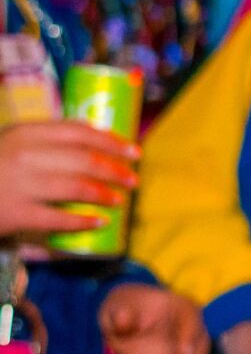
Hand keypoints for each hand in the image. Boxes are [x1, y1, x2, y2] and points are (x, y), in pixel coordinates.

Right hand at [0, 120, 136, 241]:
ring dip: (104, 194)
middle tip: (133, 180)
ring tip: (119, 200)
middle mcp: (23, 155)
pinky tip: (99, 222)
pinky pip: (58, 218)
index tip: (133, 151)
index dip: (111, 141)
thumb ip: (47, 142)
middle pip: (82, 159)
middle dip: (115, 170)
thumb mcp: (15, 144)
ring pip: (75, 187)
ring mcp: (18, 184)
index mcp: (25, 133)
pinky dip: (83, 220)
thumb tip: (98, 144)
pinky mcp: (15, 212)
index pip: (78, 131)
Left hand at [99, 284, 207, 353]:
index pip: (194, 324)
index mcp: (183, 311)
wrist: (124, 323)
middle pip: (198, 351)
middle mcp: (192, 334)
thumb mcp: (119, 307)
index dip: (190, 338)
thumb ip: (121, 314)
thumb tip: (124, 320)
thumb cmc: (125, 310)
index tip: (182, 352)